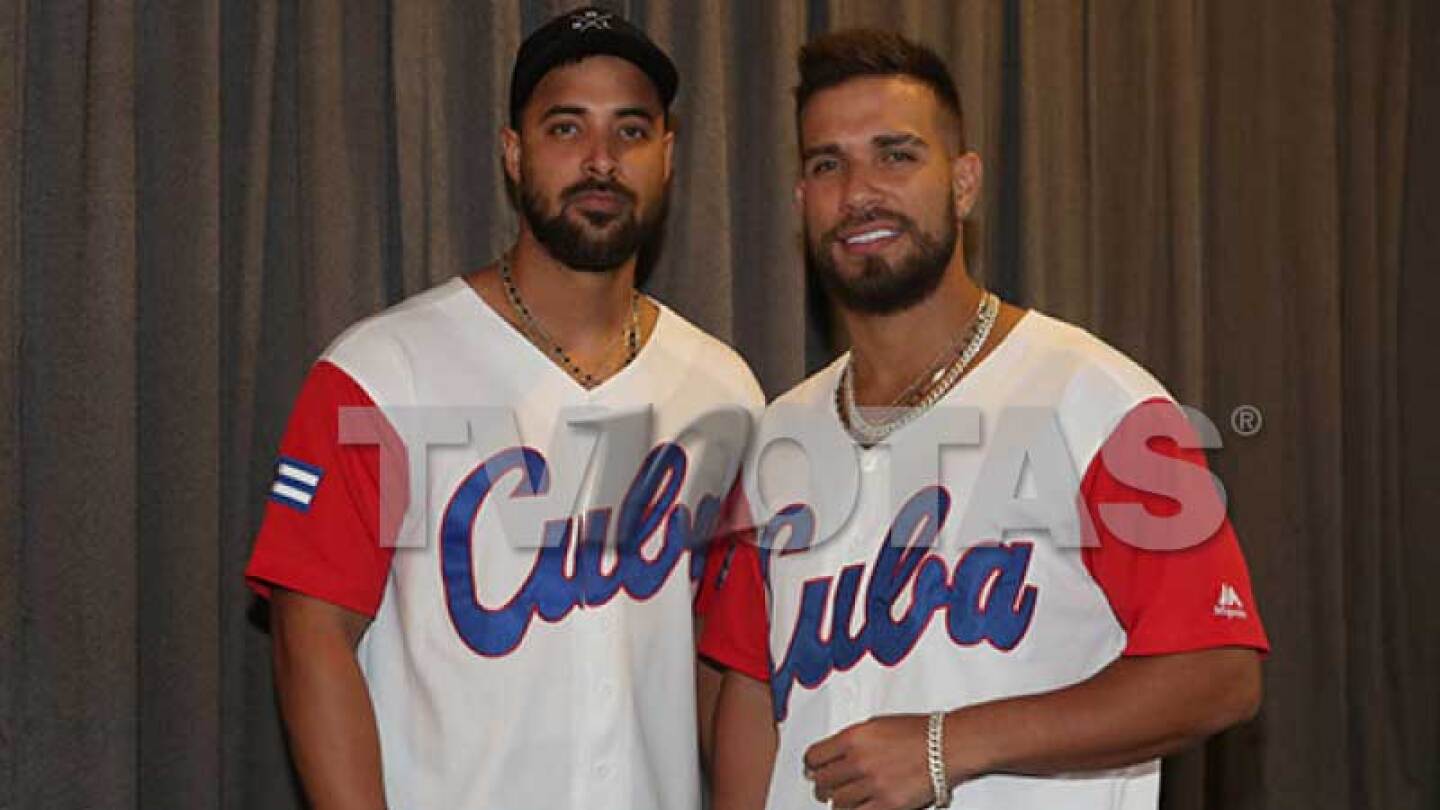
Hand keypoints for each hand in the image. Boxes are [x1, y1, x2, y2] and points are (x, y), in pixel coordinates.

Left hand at [802, 714, 939, 809]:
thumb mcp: (877, 725)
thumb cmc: (918, 732)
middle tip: (825, 787)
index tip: (812, 769)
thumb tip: (835, 754)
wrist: (946, 746)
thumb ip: (853, 741)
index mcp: (853, 738)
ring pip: (837, 802)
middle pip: (822, 781)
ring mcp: (872, 784)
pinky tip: (857, 808)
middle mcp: (859, 761)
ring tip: (843, 799)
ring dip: (838, 801)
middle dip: (822, 785)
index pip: (814, 757)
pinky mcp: (887, 804)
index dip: (811, 766)